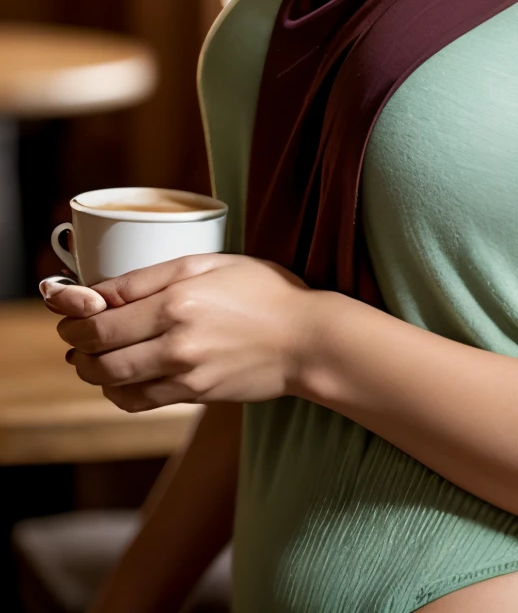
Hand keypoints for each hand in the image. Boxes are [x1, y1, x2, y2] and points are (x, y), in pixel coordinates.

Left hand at [47, 255, 325, 410]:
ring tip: (87, 357)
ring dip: (90, 370)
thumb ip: (150, 277)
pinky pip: (138, 402)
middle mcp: (176, 339)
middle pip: (99, 352)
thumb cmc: (262, 291)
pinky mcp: (193, 395)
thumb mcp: (207, 263)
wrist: (305, 339)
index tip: (64, 310)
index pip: (102, 316)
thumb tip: (99, 291)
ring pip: (113, 381)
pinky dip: (117, 393)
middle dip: (75, 344)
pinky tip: (118, 380)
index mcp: (177, 299)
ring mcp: (184, 373)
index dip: (73, 316)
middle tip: (72, 335)